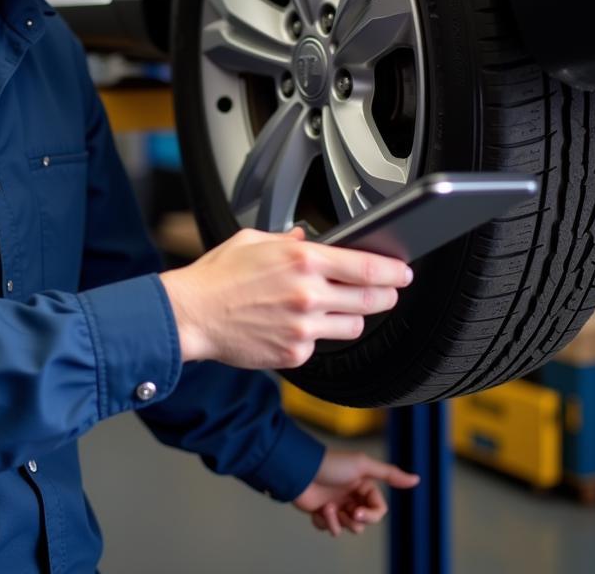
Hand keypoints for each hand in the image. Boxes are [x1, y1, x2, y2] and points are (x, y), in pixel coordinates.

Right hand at [159, 225, 412, 367]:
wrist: (191, 315)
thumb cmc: (216, 277)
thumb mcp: (252, 241)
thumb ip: (286, 240)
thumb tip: (307, 240)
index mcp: (302, 261)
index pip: (367, 267)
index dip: (393, 271)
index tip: (403, 272)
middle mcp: (308, 295)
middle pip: (372, 300)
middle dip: (384, 295)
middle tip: (385, 291)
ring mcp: (304, 328)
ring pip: (354, 327)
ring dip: (353, 317)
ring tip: (336, 309)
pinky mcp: (295, 353)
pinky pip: (322, 345)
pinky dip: (317, 336)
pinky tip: (297, 325)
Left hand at [294, 449, 419, 535]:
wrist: (299, 471)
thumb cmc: (330, 465)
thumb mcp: (363, 466)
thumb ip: (390, 474)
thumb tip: (417, 479)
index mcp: (363, 485)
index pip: (379, 510)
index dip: (371, 515)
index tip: (358, 511)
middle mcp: (351, 496)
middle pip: (365, 522)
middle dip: (354, 520)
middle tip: (344, 511)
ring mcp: (337, 504)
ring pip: (349, 528)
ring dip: (338, 522)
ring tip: (326, 508)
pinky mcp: (321, 513)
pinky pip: (330, 529)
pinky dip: (324, 523)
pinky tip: (318, 511)